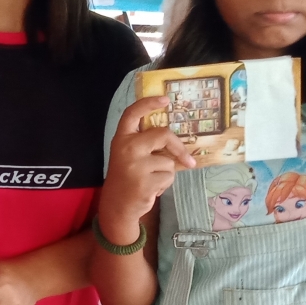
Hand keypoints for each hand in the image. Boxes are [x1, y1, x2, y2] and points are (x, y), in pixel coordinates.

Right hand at [96, 97, 195, 242]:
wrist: (117, 205)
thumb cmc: (128, 176)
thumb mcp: (131, 155)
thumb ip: (147, 145)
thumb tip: (178, 142)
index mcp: (121, 138)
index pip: (132, 113)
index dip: (148, 103)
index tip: (165, 99)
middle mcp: (126, 148)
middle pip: (163, 135)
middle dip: (178, 147)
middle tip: (188, 161)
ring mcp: (135, 166)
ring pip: (169, 161)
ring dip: (166, 172)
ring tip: (150, 179)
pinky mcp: (145, 182)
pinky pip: (169, 177)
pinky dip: (165, 184)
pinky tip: (151, 188)